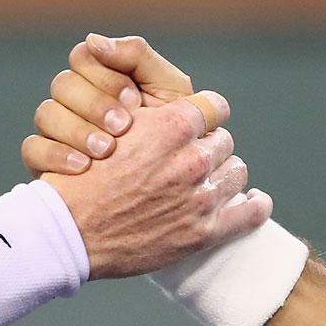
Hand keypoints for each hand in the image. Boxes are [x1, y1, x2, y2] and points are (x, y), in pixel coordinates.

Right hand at [22, 33, 196, 177]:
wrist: (171, 192)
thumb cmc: (178, 138)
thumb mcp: (170, 92)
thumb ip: (138, 57)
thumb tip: (93, 40)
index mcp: (102, 78)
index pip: (83, 57)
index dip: (106, 77)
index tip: (134, 101)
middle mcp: (75, 101)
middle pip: (63, 84)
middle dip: (95, 104)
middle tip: (123, 127)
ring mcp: (58, 131)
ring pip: (46, 113)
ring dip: (77, 130)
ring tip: (106, 151)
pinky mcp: (45, 161)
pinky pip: (32, 148)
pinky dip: (56, 155)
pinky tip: (82, 168)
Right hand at [44, 90, 271, 278]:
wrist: (69, 233)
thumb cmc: (84, 176)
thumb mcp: (111, 123)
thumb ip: (144, 101)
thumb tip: (166, 92)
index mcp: (172, 126)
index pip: (214, 106)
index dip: (203, 113)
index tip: (198, 120)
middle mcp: (192, 159)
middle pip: (224, 141)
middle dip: (208, 146)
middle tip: (191, 156)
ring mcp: (200, 198)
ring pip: (237, 172)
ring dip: (224, 173)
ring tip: (208, 180)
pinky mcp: (204, 233)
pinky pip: (251, 213)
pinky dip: (256, 204)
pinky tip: (254, 200)